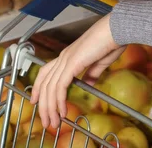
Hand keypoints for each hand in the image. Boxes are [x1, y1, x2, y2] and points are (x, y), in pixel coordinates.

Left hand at [30, 14, 123, 128]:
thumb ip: (92, 73)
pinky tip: (62, 111)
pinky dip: (59, 101)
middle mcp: (64, 56)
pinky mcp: (72, 63)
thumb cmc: (111, 41)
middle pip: (45, 83)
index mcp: (69, 55)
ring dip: (50, 108)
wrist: (116, 30)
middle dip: (44, 105)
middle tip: (47, 122)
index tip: (36, 101)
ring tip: (54, 122)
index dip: (38, 87)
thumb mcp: (100, 62)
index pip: (46, 73)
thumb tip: (88, 83)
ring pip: (50, 87)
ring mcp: (67, 59)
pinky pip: (60, 86)